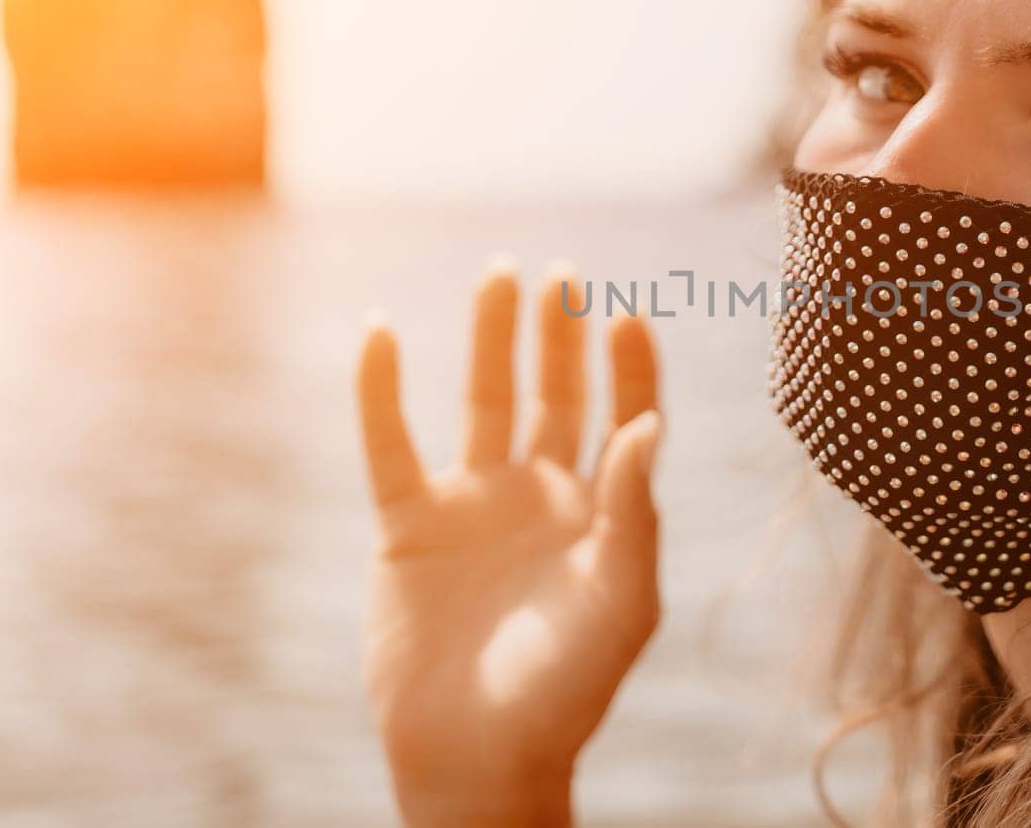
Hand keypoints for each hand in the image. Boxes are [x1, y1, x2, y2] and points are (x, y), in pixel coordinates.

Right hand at [354, 257, 662, 825]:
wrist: (477, 756)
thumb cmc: (565, 690)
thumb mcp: (619, 601)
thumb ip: (634, 512)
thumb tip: (649, 423)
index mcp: (602, 513)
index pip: (624, 419)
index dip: (629, 368)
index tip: (628, 314)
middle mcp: (541, 496)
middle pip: (556, 395)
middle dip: (561, 336)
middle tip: (564, 275)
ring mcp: (474, 505)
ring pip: (483, 402)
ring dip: (490, 339)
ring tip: (499, 273)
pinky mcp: (409, 525)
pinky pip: (390, 443)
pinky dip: (381, 389)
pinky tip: (382, 332)